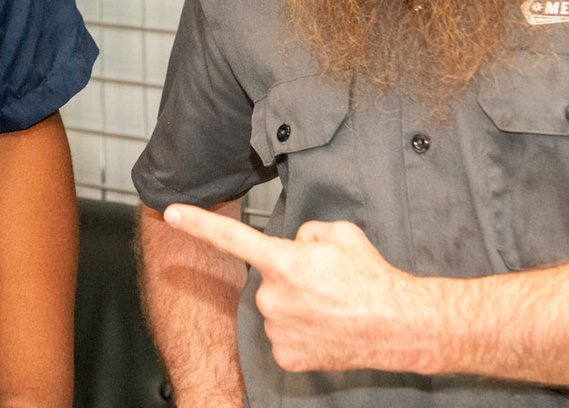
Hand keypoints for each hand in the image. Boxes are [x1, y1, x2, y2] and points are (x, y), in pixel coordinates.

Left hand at [162, 204, 431, 373]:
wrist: (397, 325)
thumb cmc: (371, 278)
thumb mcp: (340, 233)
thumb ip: (305, 234)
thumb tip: (295, 246)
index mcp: (283, 262)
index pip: (231, 238)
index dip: (198, 223)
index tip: (171, 212)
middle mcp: (272, 297)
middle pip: (269, 279)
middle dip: (290, 277)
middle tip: (325, 283)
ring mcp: (277, 330)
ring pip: (276, 309)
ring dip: (296, 305)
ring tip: (330, 306)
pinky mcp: (286, 356)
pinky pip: (284, 336)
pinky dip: (302, 332)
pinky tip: (326, 329)